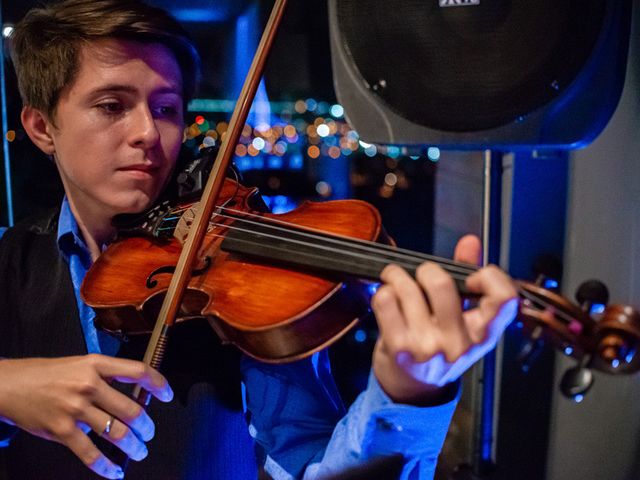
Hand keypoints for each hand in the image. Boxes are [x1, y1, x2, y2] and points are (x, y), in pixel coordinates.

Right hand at [0, 354, 172, 478]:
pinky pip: (90, 453)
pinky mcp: (62, 429)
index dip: (158, 383)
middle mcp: (88, 384)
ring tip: (139, 451)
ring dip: (133, 446)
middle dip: (146, 425)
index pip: (137, 371)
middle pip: (131, 408)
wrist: (10, 384)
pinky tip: (114, 471)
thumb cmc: (46, 374)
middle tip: (149, 432)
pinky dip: (105, 466)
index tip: (167, 394)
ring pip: (117, 432)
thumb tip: (133, 393)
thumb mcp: (80, 364)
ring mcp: (75, 408)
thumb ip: (105, 376)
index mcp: (96, 364)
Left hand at [371, 235, 517, 403]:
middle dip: (426, 270)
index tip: (473, 276)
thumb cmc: (438, 345)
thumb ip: (467, 276)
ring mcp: (429, 348)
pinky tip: (388, 301)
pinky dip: (382, 292)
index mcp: (484, 335)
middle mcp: (460, 344)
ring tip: (395, 281)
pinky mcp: (399, 349)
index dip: (490, 276)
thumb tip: (470, 241)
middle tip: (420, 275)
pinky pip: (385, 300)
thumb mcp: (461, 318)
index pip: (505, 298)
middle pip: (441, 282)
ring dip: (396, 276)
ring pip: (407, 287)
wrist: (411, 389)